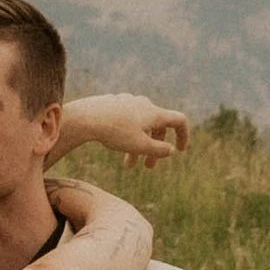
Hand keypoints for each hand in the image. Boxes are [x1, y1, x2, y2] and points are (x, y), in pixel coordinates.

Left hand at [58, 91, 191, 165]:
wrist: (85, 117)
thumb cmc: (114, 132)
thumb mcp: (140, 146)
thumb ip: (159, 150)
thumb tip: (171, 150)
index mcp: (154, 113)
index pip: (179, 120)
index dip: (184, 135)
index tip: (180, 151)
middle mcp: (144, 104)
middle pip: (157, 127)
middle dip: (154, 149)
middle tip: (147, 167)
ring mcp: (128, 102)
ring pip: (140, 126)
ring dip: (137, 146)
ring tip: (127, 165)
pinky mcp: (114, 103)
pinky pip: (127, 121)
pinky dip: (127, 136)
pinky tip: (115, 145)